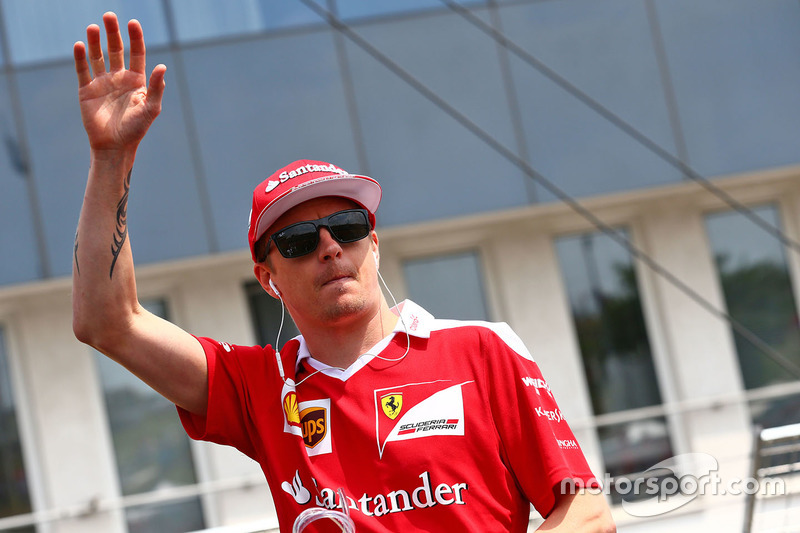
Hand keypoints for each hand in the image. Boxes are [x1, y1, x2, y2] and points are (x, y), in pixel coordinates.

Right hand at [73, 12, 165, 151]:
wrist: (114, 146)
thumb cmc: (136, 129)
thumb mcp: (151, 108)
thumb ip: (156, 88)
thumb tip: (162, 67)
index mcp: (137, 80)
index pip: (136, 53)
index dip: (135, 38)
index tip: (133, 23)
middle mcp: (119, 78)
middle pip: (116, 49)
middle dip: (113, 33)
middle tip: (109, 16)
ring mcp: (102, 83)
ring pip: (98, 56)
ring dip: (95, 41)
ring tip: (93, 27)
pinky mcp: (86, 90)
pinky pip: (83, 70)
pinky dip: (80, 58)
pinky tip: (80, 45)